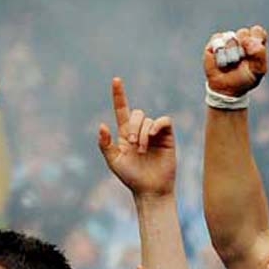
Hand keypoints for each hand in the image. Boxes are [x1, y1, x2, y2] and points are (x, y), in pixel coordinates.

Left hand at [98, 78, 175, 196]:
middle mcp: (140, 130)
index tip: (116, 80)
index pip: (122, 110)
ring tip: (142, 150)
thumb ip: (105, 145)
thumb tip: (101, 125)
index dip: (119, 95)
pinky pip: (163, 120)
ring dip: (143, 133)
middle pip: (137, 113)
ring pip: (148, 119)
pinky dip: (156, 126)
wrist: (150, 189)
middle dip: (133, 127)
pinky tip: (152, 137)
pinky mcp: (167, 136)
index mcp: (125, 135)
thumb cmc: (131, 177)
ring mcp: (154, 133)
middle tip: (132, 144)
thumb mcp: (114, 161)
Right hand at [203, 25, 267, 97]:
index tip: (251, 54)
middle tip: (240, 61)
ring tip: (230, 63)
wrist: (226, 89)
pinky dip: (219, 54)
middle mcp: (241, 38)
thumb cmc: (244, 79)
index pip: (257, 31)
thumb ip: (259, 54)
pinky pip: (217, 42)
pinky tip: (221, 62)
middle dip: (242, 48)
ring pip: (230, 38)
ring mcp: (227, 40)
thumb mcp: (258, 70)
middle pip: (243, 33)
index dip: (254, 40)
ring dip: (230, 54)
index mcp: (255, 42)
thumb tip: (247, 41)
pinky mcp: (214, 44)